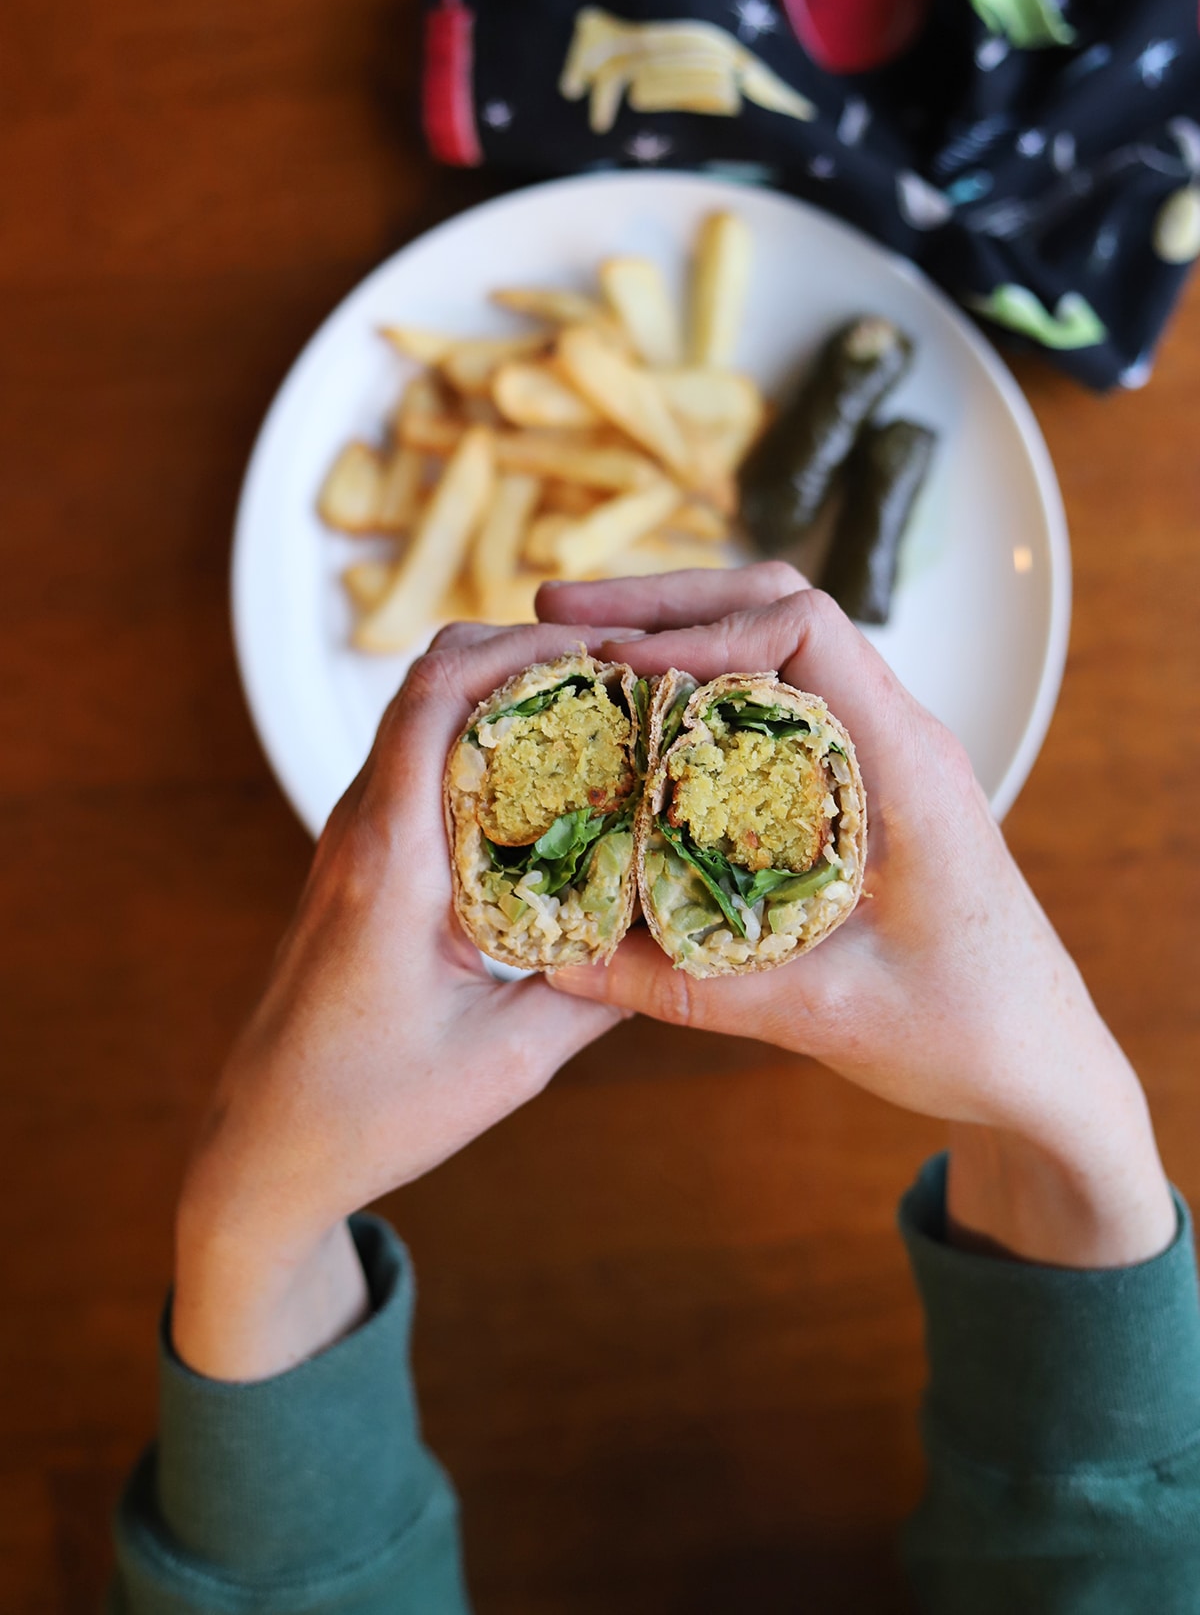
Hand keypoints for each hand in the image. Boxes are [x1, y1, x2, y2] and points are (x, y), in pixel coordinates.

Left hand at [174, 621, 634, 1380]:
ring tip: (600, 716)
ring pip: (422, 718)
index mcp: (390, 856)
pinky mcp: (355, 866)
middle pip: (430, 680)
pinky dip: (480, 746)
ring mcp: (350, 842)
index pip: (438, 693)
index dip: (521, 648)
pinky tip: (549, 784)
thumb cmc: (374, 1112)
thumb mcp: (507, 1060)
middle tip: (622, 677)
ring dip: (502, 696)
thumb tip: (681, 931)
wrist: (263, 1150)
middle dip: (524, 654)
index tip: (610, 654)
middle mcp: (360, 829)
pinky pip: (417, 767)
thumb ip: (599, 990)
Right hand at [538, 569, 1174, 1269]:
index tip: (617, 668)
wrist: (1044, 1062)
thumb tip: (562, 963)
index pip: (806, 628)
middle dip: (666, 604)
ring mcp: (885, 751)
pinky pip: (784, 700)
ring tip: (581, 651)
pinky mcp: (867, 781)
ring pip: (780, 645)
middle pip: (781, 607)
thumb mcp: (823, 1014)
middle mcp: (899, 734)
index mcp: (906, 763)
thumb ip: (690, 990)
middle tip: (557, 619)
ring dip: (683, 633)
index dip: (702, 628)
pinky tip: (642, 718)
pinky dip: (708, 686)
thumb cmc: (967, 1032)